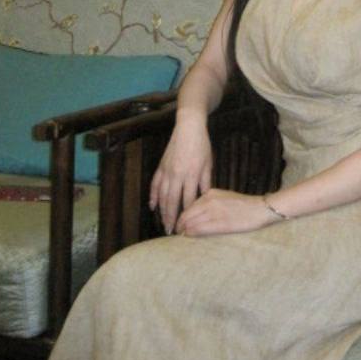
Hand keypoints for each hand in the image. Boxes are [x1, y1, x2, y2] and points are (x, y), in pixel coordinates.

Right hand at [149, 115, 212, 234]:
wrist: (188, 128)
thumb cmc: (202, 146)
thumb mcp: (208, 164)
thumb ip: (205, 182)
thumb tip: (204, 199)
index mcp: (192, 175)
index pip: (188, 201)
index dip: (187, 215)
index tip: (188, 226)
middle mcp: (178, 175)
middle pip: (173, 202)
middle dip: (171, 218)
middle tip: (171, 232)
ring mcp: (167, 171)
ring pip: (162, 196)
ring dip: (162, 211)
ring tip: (163, 224)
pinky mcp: (161, 166)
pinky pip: (155, 184)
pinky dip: (153, 196)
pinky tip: (152, 206)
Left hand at [175, 189, 274, 236]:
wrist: (261, 209)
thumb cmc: (244, 206)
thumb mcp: (224, 198)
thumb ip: (209, 204)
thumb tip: (195, 216)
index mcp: (210, 193)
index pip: (189, 206)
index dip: (182, 217)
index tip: (180, 225)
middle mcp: (210, 200)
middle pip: (186, 214)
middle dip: (179, 225)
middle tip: (177, 233)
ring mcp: (214, 211)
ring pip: (190, 222)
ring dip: (183, 231)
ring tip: (181, 237)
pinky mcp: (219, 223)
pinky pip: (198, 229)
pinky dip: (191, 234)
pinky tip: (188, 237)